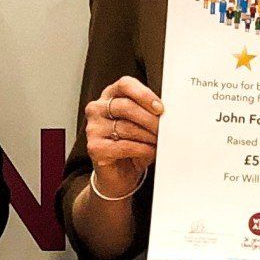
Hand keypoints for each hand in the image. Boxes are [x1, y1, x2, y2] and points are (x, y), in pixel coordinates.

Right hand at [84, 75, 161, 197]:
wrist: (119, 174)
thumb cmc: (132, 145)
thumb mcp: (142, 125)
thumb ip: (149, 113)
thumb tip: (166, 113)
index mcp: (109, 96)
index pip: (125, 85)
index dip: (144, 95)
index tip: (160, 108)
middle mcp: (97, 109)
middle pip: (126, 106)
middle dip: (150, 119)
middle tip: (164, 128)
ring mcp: (93, 128)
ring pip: (126, 127)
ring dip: (148, 136)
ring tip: (158, 141)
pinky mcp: (95, 147)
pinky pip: (124, 146)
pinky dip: (142, 149)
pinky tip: (149, 151)